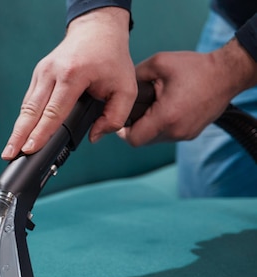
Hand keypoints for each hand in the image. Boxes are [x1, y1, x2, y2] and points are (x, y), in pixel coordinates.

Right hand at [1, 7, 136, 159]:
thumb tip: (94, 136)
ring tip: (9, 150)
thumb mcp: (126, 88)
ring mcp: (42, 72)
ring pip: (26, 107)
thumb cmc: (111, 59)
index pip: (53, 112)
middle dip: (19, 136)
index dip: (40, 133)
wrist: (97, 30)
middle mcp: (52, 73)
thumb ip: (115, 117)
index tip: (29, 149)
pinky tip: (20, 135)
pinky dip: (24, 119)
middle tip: (9, 155)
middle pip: (31, 111)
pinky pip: (29, 101)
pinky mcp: (38, 74)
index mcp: (73, 75)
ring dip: (17, 130)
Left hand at [119, 38, 256, 145]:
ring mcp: (185, 135)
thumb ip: (135, 76)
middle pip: (142, 141)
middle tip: (135, 111)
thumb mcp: (159, 63)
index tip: (123, 117)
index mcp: (166, 117)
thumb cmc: (194, 67)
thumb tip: (121, 89)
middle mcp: (176, 131)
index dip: (122, 131)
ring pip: (155, 140)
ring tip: (150, 108)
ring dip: (148, 128)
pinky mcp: (191, 134)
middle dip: (134, 128)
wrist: (227, 74)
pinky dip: (161, 127)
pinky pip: (168, 136)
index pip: (133, 139)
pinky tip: (163, 110)